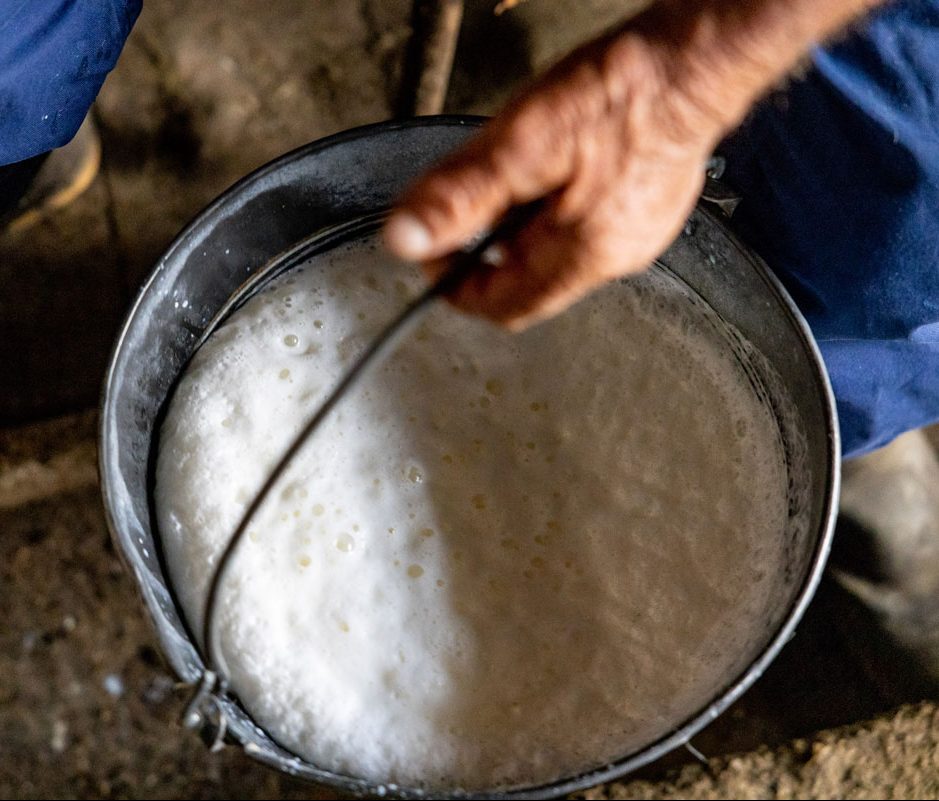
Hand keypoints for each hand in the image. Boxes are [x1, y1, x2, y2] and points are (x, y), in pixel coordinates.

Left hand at [383, 27, 722, 328]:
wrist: (693, 61)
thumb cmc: (623, 94)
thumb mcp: (522, 144)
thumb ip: (460, 196)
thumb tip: (407, 238)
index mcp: (581, 256)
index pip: (500, 306)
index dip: (455, 287)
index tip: (434, 253)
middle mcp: (614, 258)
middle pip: (527, 286)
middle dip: (487, 255)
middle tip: (469, 208)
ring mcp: (637, 237)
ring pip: (555, 259)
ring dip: (520, 231)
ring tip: (515, 178)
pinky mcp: (648, 211)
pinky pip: (586, 231)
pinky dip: (555, 214)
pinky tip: (557, 173)